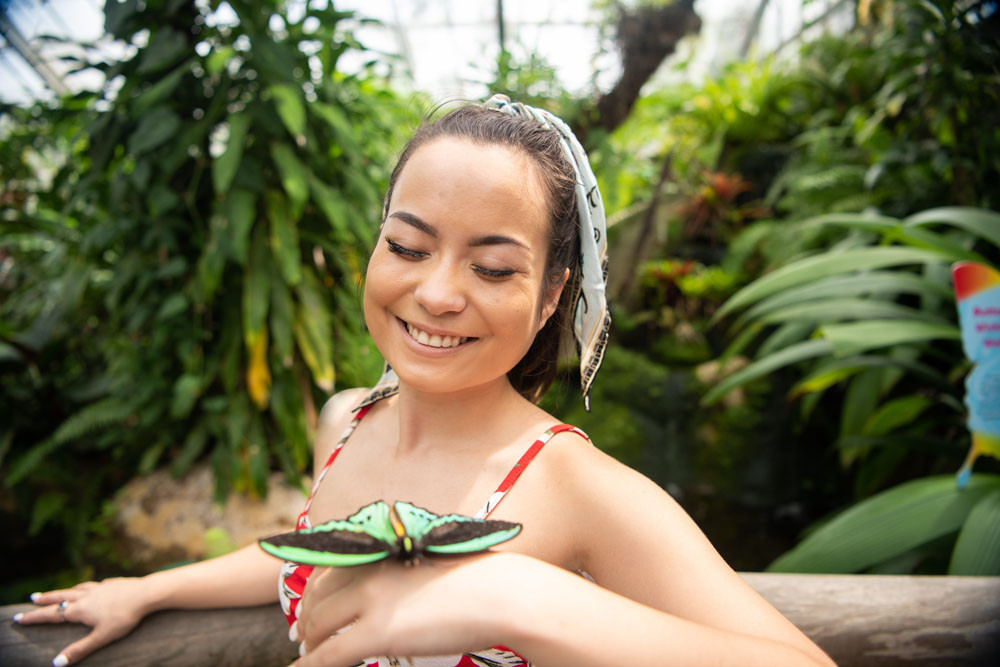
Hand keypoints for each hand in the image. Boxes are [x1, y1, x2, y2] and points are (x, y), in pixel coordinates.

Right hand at [14, 578, 152, 665]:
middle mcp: (87, 596)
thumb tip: (56, 663)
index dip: (35, 617)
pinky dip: (87, 587)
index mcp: (81, 609)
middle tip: (33, 598)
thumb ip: (80, 649)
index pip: (52, 614)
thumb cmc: (125, 616)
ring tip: (60, 593)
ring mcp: (100, 588)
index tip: (19, 617)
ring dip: (65, 591)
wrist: (147, 593)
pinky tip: (93, 587)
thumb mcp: (101, 637)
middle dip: (46, 599)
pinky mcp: (113, 583)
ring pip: (77, 589)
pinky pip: (95, 585)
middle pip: (61, 597)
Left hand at [295, 552, 532, 666]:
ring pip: (319, 625)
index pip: (331, 567)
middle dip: (308, 618)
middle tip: (302, 635)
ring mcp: (371, 601)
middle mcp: (371, 571)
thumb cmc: (479, 582)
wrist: (502, 594)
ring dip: (309, 644)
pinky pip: (329, 654)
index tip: (311, 605)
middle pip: (319, 597)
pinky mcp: (377, 633)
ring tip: (307, 654)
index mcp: (383, 552)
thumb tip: (395, 592)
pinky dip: (309, 665)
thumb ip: (404, 573)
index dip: (316, 590)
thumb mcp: (432, 563)